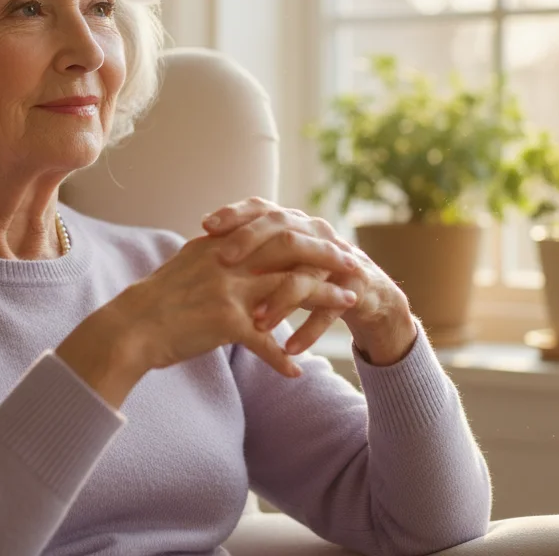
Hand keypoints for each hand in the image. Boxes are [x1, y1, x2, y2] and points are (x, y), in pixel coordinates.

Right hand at [56, 234, 356, 407]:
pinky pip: (264, 341)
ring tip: (350, 304)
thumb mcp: (185, 266)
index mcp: (221, 246)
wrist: (128, 328)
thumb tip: (229, 247)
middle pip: (291, 252)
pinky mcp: (224, 322)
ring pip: (289, 290)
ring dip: (322, 299)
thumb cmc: (153, 302)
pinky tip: (298, 371)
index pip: (274, 232)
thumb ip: (213, 254)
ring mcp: (228, 291)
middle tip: (354, 264)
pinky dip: (282, 358)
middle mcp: (228, 262)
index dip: (307, 236)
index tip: (331, 241)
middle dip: (327, 257)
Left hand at [203, 197, 419, 365]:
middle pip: (282, 231)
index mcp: (291, 221)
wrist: (360, 291)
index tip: (205, 226)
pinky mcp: (354, 287)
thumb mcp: (274, 260)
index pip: (260, 209)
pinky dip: (310, 331)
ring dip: (280, 300)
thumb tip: (198, 246)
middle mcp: (314, 232)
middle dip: (252, 244)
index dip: (234, 214)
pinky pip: (331, 309)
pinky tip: (291, 350)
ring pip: (306, 274)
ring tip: (256, 322)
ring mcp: (337, 258)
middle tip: (224, 262)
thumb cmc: (303, 273)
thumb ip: (245, 252)